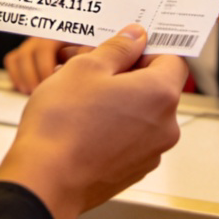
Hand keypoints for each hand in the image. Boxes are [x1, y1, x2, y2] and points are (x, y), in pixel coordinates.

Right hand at [0, 24, 186, 218]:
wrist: (45, 180)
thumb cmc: (63, 124)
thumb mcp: (87, 66)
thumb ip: (118, 48)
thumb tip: (135, 37)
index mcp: (160, 94)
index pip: (173, 58)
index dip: (148, 48)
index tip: (126, 45)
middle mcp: (165, 127)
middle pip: (156, 86)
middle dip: (126, 73)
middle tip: (93, 66)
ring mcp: (150, 153)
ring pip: (141, 112)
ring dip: (118, 99)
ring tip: (81, 95)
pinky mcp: (133, 171)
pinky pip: (131, 137)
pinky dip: (114, 125)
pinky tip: (83, 121)